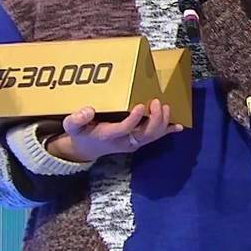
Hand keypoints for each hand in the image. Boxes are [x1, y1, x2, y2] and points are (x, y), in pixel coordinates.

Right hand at [46, 99, 181, 162]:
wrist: (87, 148)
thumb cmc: (81, 133)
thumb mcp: (71, 127)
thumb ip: (76, 119)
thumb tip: (88, 110)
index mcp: (108, 135)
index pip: (125, 129)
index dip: (135, 119)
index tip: (141, 105)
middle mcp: (124, 140)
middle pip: (145, 134)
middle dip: (154, 119)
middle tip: (157, 102)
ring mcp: (133, 141)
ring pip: (153, 136)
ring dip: (162, 122)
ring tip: (165, 106)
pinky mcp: (138, 140)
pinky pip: (155, 137)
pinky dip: (168, 131)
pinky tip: (179, 126)